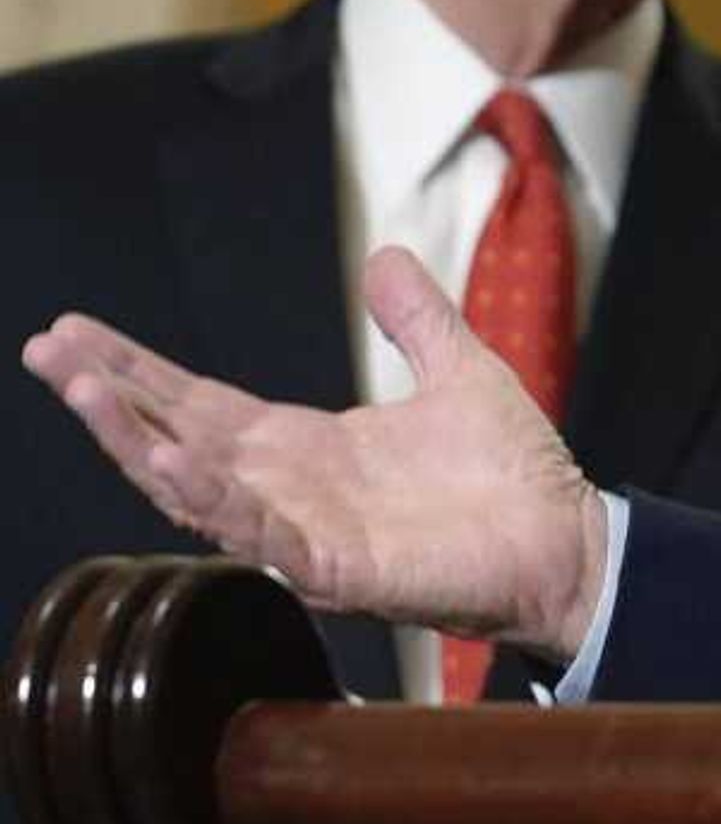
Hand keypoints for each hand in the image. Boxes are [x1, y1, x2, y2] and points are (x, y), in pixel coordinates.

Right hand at [22, 246, 611, 663]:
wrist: (565, 542)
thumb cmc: (511, 474)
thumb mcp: (459, 371)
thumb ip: (416, 320)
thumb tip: (386, 255)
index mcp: (302, 445)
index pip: (195, 401)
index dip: (135, 369)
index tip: (72, 334)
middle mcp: (284, 488)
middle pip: (173, 435)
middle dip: (107, 396)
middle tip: (46, 351)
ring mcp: (302, 531)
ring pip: (196, 487)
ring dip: (139, 441)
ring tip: (86, 393)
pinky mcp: (337, 568)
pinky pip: (261, 533)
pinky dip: (218, 498)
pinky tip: (177, 460)